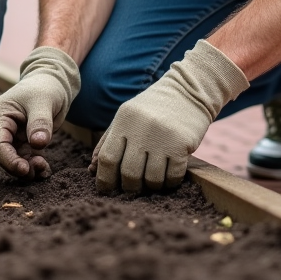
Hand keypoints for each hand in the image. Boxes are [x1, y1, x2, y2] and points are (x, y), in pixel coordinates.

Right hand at [0, 46, 79, 178]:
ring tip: (43, 168)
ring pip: (12, 160)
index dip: (10, 160)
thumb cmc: (45, 87)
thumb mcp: (44, 102)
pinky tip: (44, 168)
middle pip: (2, 156)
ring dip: (26, 169)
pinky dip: (32, 166)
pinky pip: (23, 159)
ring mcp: (10, 135)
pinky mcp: (21, 142)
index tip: (25, 169)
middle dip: (18, 167)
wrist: (53, 83)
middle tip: (37, 171)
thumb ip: (40, 123)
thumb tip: (38, 144)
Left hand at [90, 40, 248, 193]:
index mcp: (124, 121)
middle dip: (129, 186)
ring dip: (151, 186)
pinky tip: (168, 176)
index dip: (104, 179)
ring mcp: (163, 137)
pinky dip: (169, 182)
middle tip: (133, 186)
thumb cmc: (153, 107)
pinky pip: (173, 177)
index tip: (106, 189)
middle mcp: (141, 129)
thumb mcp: (126, 117)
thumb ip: (107, 141)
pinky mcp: (182, 144)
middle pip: (129, 173)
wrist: (188, 90)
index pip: (107, 158)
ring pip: (152, 179)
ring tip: (152, 179)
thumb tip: (92, 169)